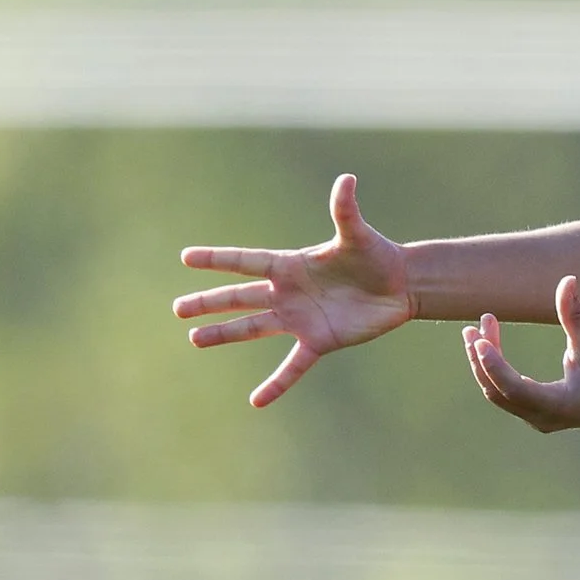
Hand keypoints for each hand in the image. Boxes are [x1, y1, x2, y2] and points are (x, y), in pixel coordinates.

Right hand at [174, 173, 414, 406]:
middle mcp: (288, 292)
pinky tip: (257, 400)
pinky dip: (276, 383)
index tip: (186, 257)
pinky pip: (293, 367)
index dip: (217, 259)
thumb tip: (347, 179)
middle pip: (239, 297)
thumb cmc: (376, 255)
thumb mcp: (357, 234)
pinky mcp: (318, 341)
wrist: (400, 286)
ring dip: (225, 334)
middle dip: (208, 302)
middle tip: (178, 308)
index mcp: (290, 265)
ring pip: (253, 328)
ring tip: (195, 339)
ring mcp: (300, 319)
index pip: (245, 261)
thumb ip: (345, 210)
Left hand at [463, 276, 579, 433]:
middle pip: (498, 391)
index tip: (479, 340)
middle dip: (481, 360)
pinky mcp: (534, 414)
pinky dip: (494, 371)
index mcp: (558, 405)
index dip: (495, 366)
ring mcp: (536, 419)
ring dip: (483, 364)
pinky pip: (505, 394)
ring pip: (497, 394)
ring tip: (473, 332)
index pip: (515, 388)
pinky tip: (488, 345)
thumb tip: (568, 280)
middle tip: (472, 328)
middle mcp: (542, 418)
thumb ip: (576, 315)